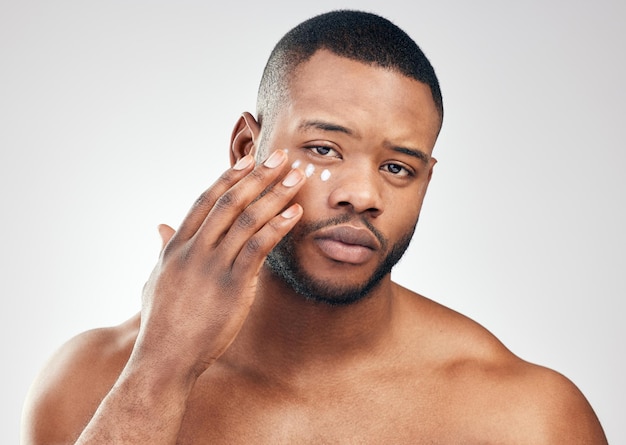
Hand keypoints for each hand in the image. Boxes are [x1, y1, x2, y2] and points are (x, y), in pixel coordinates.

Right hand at [133, 150, 304, 379]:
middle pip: (230, 202)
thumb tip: (161, 226)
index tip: (248, 160)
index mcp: (177, 246)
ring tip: (296, 177)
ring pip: (246, 219)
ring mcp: (212, 266)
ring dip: (274, 194)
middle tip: (281, 156)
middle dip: (258, 176)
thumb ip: (162, 248)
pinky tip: (295, 213)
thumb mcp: (155, 278)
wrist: (163, 358)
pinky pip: (258, 247)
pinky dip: (278, 226)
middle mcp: (194, 249)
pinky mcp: (232, 285)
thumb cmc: (161, 322)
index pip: (205, 201)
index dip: (229, 178)